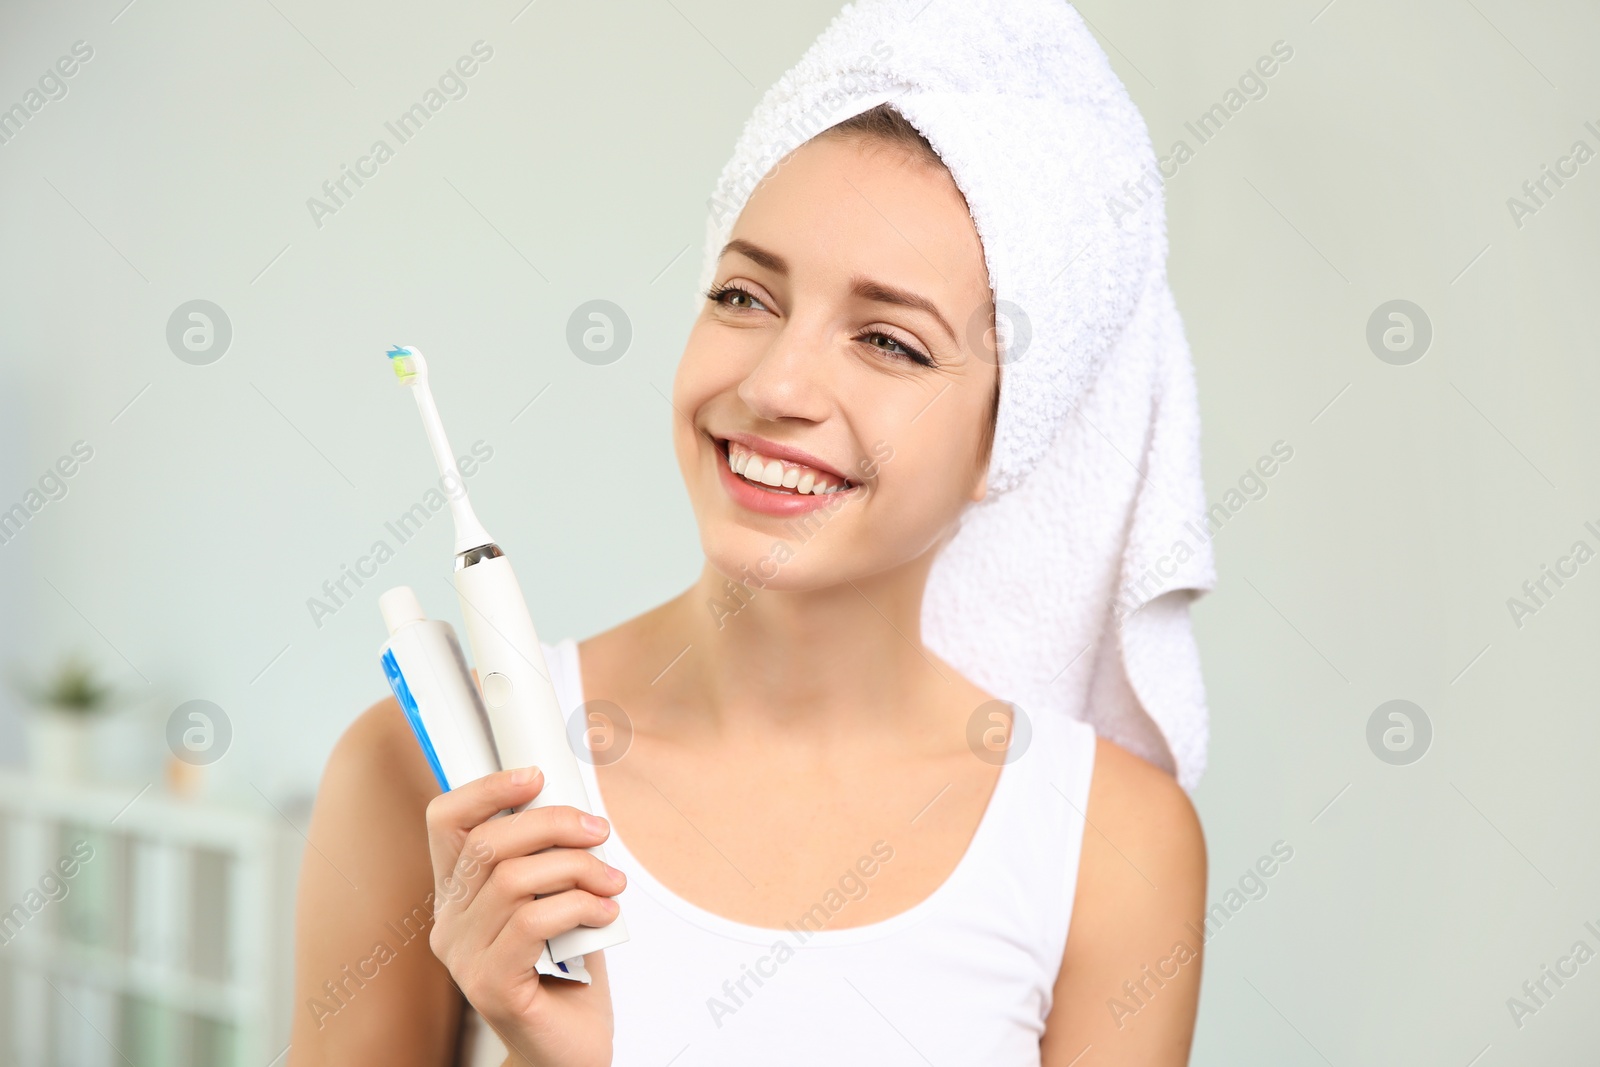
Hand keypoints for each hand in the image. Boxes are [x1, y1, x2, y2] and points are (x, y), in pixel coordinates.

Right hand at [425, 766, 623, 1066]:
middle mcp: (450, 924)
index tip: (536, 777)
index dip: (486, 789)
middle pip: (488, 843)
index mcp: (458, 896)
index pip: (446, 824)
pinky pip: (533, 921)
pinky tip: (605, 913)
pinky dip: (578, 906)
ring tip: (612, 882)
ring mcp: (465, 957)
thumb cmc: (567, 971)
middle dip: (553, 824)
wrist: (571, 1049)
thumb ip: (552, 859)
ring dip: (577, 869)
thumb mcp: (557, 899)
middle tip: (599, 832)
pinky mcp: (490, 986)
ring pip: (515, 879)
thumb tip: (579, 809)